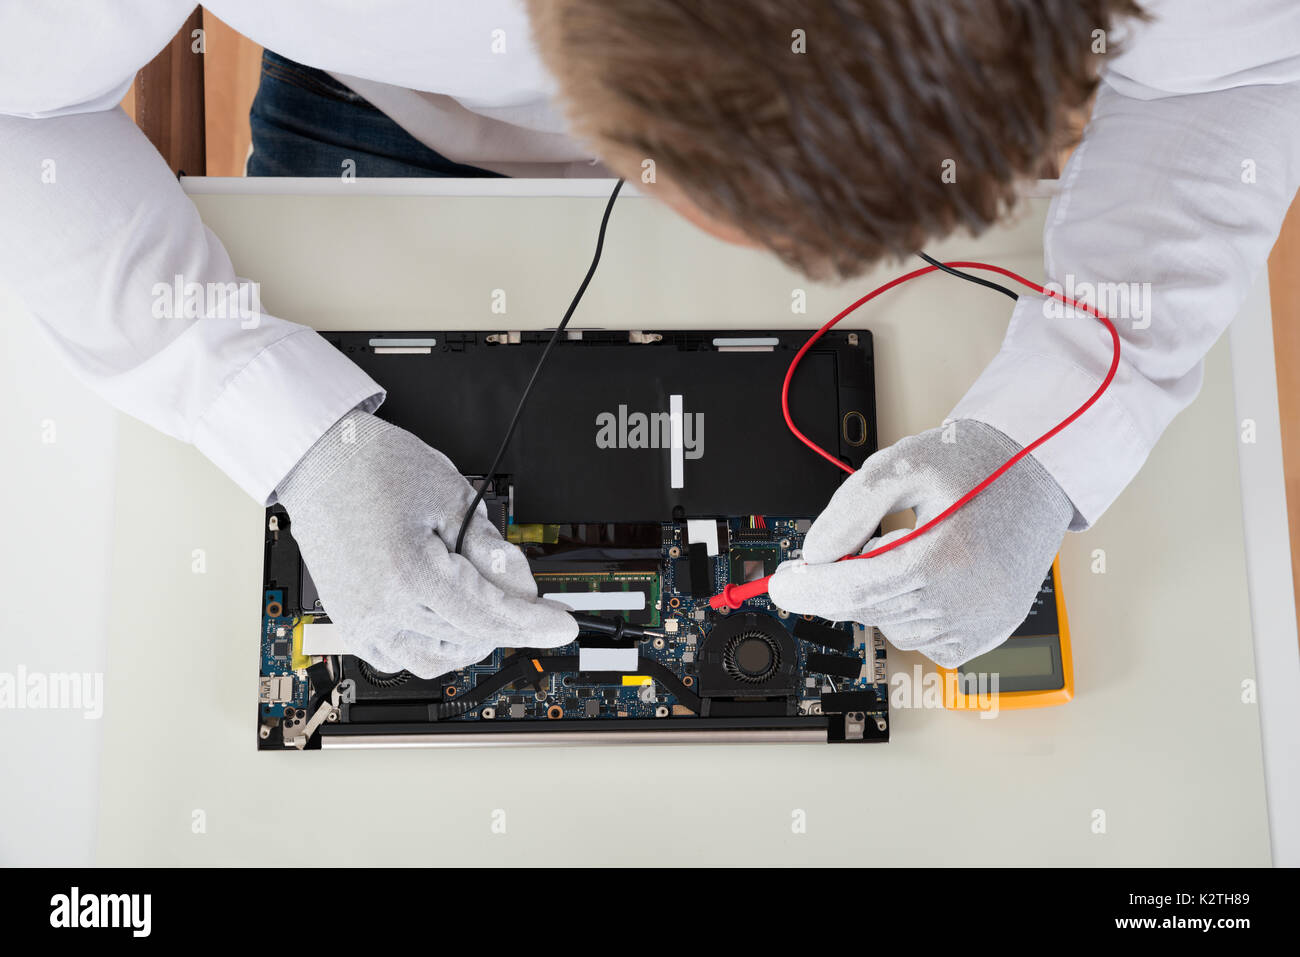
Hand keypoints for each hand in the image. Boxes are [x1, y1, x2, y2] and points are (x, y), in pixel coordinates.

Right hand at [276, 410, 576, 678]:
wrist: (323, 461)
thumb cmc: (378, 467)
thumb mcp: (453, 495)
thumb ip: (492, 550)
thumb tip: (523, 591)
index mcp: (409, 574)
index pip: (490, 615)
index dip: (533, 623)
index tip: (561, 626)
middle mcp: (381, 607)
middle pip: (471, 637)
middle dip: (506, 618)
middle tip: (519, 589)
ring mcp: (362, 620)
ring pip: (438, 659)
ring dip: (471, 639)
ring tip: (481, 602)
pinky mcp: (351, 623)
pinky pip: (401, 659)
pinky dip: (432, 645)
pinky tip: (445, 615)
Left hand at [769, 420, 1072, 667]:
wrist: (1038, 474)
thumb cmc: (975, 464)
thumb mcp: (903, 465)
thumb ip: (851, 510)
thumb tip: (815, 554)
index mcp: (946, 555)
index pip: (855, 588)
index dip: (809, 588)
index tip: (781, 584)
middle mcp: (968, 598)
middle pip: (867, 608)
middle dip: (842, 580)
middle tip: (848, 547)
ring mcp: (981, 622)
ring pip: (891, 627)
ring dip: (881, 595)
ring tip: (910, 547)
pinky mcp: (988, 633)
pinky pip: (924, 640)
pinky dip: (911, 613)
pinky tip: (929, 576)